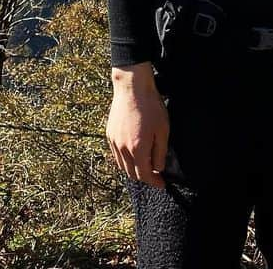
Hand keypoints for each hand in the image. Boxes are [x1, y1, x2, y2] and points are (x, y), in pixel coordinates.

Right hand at [106, 63, 168, 187]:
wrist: (132, 88)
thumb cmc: (151, 106)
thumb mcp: (163, 129)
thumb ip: (160, 152)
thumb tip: (158, 168)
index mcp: (138, 149)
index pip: (144, 175)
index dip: (154, 182)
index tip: (162, 184)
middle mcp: (123, 149)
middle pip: (131, 173)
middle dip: (144, 177)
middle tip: (154, 175)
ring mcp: (114, 142)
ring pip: (122, 166)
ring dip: (133, 170)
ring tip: (144, 166)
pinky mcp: (109, 135)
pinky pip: (116, 155)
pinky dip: (124, 160)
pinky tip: (132, 155)